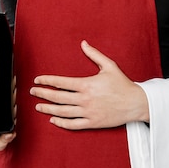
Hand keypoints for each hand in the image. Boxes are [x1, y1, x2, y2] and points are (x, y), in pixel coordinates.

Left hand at [30, 40, 148, 129]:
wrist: (136, 103)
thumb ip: (94, 54)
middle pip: (58, 98)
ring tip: (38, 107)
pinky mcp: (92, 123)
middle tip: (33, 92)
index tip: (37, 80)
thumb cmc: (123, 84)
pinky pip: (73, 124)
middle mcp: (85, 99)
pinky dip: (61, 123)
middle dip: (42, 94)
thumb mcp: (109, 65)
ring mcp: (88, 112)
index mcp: (86, 85)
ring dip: (48, 109)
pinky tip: (53, 120)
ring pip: (62, 112)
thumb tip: (83, 43)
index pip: (60, 83)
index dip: (47, 81)